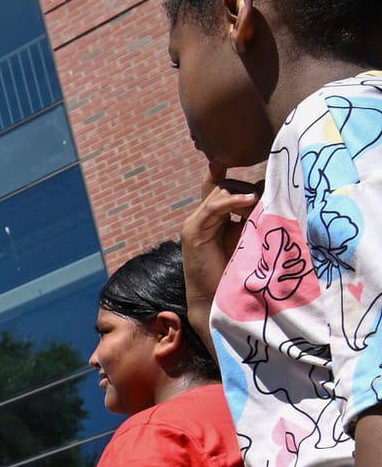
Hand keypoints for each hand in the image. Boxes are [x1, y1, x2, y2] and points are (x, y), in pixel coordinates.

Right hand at [182, 160, 261, 314]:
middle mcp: (203, 216)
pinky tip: (250, 201)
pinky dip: (233, 200)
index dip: (239, 173)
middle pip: (226, 184)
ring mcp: (196, 222)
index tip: (265, 167)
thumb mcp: (252, 233)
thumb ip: (258, 211)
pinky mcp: (193, 232)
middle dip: (248, 188)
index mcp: (216, 216)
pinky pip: (213, 206)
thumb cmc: (239, 270)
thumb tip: (272, 184)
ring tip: (259, 208)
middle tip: (266, 202)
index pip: (224, 184)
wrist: (220, 299)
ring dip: (245, 195)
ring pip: (221, 190)